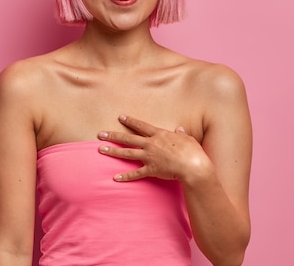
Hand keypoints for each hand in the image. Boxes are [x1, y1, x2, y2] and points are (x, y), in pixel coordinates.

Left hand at [97, 115, 212, 182]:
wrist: (193, 166)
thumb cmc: (192, 152)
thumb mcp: (188, 139)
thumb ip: (181, 134)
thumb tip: (180, 129)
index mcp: (159, 135)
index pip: (141, 126)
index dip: (130, 121)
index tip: (120, 117)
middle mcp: (151, 144)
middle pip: (128, 138)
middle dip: (113, 135)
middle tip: (100, 134)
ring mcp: (149, 157)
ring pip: (127, 153)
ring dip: (113, 151)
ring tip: (101, 150)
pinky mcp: (151, 169)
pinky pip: (135, 173)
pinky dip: (125, 176)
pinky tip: (115, 177)